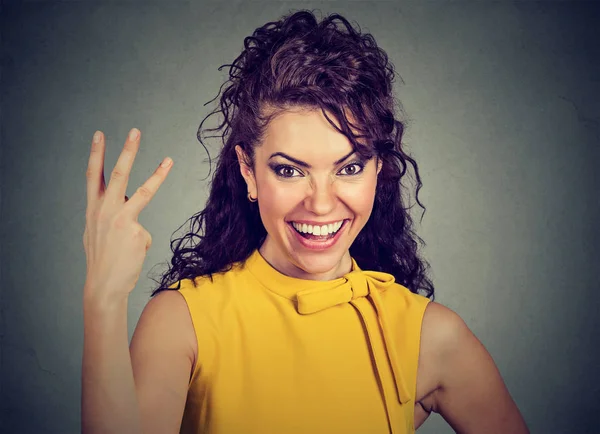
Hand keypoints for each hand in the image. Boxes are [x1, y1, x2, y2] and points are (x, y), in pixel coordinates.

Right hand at [83, 128, 172, 303]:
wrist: (103, 285)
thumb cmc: (103, 258)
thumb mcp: (98, 232)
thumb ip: (111, 215)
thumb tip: (128, 210)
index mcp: (94, 208)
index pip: (93, 175)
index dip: (97, 154)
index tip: (99, 134)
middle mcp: (105, 210)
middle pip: (119, 173)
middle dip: (128, 150)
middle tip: (135, 131)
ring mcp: (121, 219)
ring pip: (142, 191)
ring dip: (157, 173)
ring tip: (169, 159)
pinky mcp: (136, 231)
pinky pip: (145, 233)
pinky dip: (141, 243)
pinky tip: (132, 254)